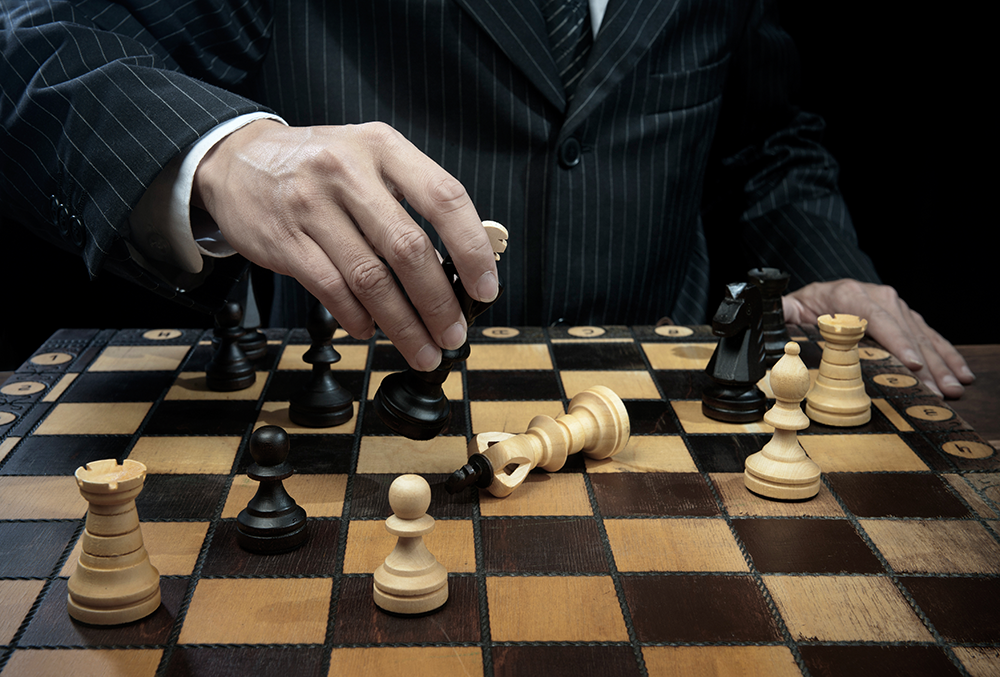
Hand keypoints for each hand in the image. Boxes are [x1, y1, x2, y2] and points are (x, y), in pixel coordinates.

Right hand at [193, 120, 498, 370]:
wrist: (236, 161)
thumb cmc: (318, 167)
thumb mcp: (369, 159)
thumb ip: (410, 199)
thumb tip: (458, 266)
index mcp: (383, 148)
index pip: (444, 197)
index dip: (471, 248)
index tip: (485, 288)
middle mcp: (348, 171)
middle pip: (408, 248)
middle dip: (438, 302)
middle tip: (454, 334)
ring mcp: (312, 205)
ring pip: (370, 278)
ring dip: (403, 324)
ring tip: (422, 349)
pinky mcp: (284, 240)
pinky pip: (332, 290)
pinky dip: (358, 318)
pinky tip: (372, 331)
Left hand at [782, 280, 973, 398]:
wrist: (818, 292)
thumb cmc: (804, 306)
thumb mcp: (788, 309)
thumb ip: (780, 316)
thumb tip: (770, 323)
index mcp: (849, 296)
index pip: (876, 317)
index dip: (896, 341)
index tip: (912, 364)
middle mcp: (876, 297)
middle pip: (905, 331)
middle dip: (926, 363)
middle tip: (939, 391)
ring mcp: (894, 307)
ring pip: (923, 336)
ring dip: (942, 364)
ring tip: (955, 388)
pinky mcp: (904, 317)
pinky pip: (929, 336)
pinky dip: (946, 355)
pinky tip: (960, 373)